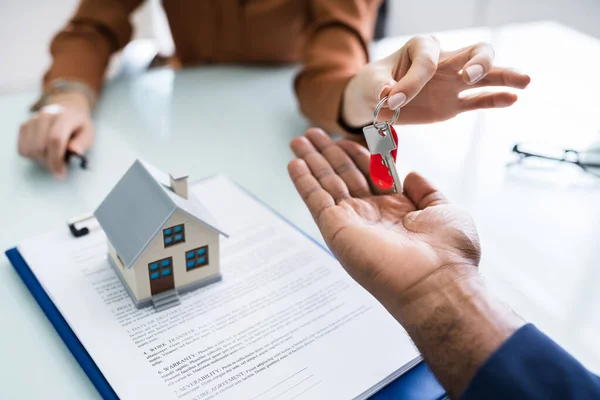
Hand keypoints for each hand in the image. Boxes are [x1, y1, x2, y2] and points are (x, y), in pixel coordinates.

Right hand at [18, 92, 93, 178]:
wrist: (68, 110)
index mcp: (64, 117)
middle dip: (50, 163)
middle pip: (40, 147)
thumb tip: (75, 152)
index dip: (56, 159)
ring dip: (41, 160)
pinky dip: (32, 156)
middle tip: (60, 167)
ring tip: (53, 158)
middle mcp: (45, 116)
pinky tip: (44, 153)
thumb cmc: (78, 126)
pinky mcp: (24, 126)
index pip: (55, 139)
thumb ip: (83, 143)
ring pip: (30, 149)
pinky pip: (22, 149)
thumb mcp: (88, 133)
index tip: (61, 173)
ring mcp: (32, 120)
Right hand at [288, 128, 480, 312]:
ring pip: (326, 183)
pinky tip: (294, 164)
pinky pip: (316, 200)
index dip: (358, 154)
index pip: (371, 174)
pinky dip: (304, 182)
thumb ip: (426, 190)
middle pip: (344, 175)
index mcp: (396, 209)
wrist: (436, 282)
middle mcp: (372, 214)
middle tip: (312, 134)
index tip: (346, 138)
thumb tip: (410, 173)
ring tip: (297, 141)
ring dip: (312, 160)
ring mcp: (352, 221)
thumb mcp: (445, 210)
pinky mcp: (336, 229)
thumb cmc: (448, 252)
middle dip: (329, 153)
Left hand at [342, 36, 530, 127]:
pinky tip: (513, 99)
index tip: (392, 101)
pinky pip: (479, 100)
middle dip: (476, 61)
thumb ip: (379, 87)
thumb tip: (389, 95)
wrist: (374, 103)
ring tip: (524, 81)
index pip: (426, 62)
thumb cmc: (372, 85)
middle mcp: (443, 61)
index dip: (410, 82)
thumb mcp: (369, 83)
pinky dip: (495, 99)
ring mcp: (452, 82)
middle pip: (472, 51)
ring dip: (503, 76)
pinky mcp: (454, 103)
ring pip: (485, 74)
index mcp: (420, 48)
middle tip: (470, 76)